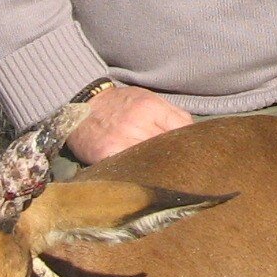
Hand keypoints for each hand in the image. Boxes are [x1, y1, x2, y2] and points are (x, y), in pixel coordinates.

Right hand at [62, 83, 192, 164]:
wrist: (81, 104)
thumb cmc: (119, 104)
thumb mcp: (148, 99)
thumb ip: (172, 115)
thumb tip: (193, 136)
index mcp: (151, 107)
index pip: (183, 128)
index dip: (191, 143)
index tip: (194, 154)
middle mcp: (137, 123)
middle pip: (169, 148)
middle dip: (177, 159)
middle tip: (183, 171)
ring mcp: (121, 140)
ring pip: (151, 162)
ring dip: (159, 170)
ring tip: (163, 177)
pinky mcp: (106, 154)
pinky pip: (129, 169)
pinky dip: (137, 175)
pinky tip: (142, 177)